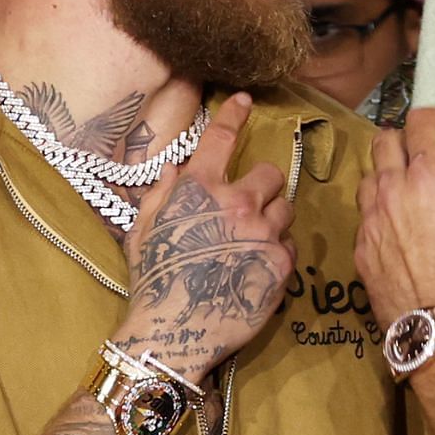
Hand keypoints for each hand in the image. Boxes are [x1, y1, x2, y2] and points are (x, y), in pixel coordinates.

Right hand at [113, 92, 296, 379]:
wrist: (175, 333)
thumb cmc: (153, 281)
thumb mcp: (143, 231)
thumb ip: (161, 195)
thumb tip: (175, 169)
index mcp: (200, 189)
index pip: (221, 138)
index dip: (235, 114)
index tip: (246, 102)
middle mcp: (237, 204)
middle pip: (271, 174)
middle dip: (263, 185)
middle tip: (250, 204)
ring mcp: (264, 234)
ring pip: (286, 208)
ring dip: (273, 217)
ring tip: (253, 238)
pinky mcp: (281, 264)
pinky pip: (290, 244)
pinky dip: (278, 250)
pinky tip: (257, 265)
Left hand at [356, 108, 434, 324]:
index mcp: (430, 176)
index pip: (420, 121)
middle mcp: (392, 190)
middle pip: (384, 141)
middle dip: (408, 139)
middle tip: (430, 154)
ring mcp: (371, 221)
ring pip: (369, 177)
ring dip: (390, 174)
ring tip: (414, 191)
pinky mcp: (361, 249)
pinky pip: (365, 216)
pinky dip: (381, 210)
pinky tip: (402, 228)